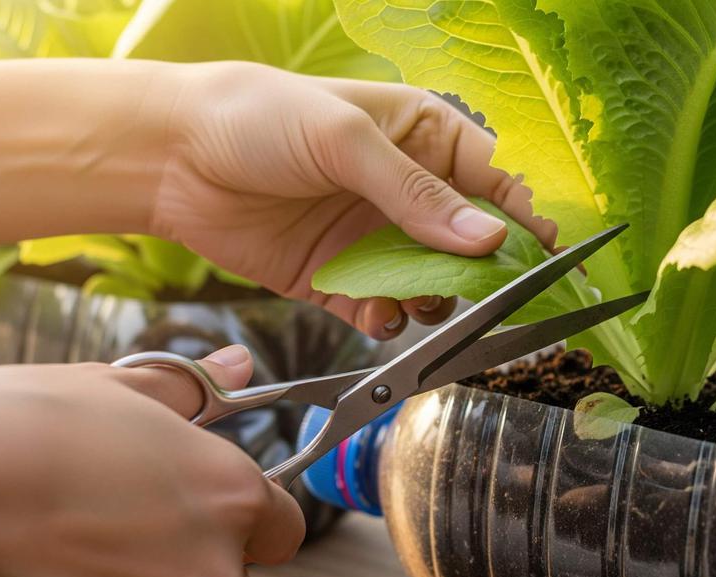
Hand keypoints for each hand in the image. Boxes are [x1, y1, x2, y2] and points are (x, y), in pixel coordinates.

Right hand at [0, 345, 303, 576]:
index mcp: (233, 497)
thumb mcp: (113, 388)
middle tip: (116, 517)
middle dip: (184, 553)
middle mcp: (214, 571)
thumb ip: (191, 389)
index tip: (207, 509)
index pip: (283, 529)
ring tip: (72, 545)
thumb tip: (236, 367)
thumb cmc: (20, 432)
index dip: (249, 518)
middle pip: (224, 573)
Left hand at [154, 62, 556, 338]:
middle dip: (485, 276)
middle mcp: (408, 191)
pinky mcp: (341, 279)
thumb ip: (417, 195)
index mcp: (424, 137)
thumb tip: (487, 239)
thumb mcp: (345, 142)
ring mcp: (375, 239)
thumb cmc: (256, 117)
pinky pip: (386, 311)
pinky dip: (390, 320)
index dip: (524, 221)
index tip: (547, 261)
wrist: (167, 157)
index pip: (496, 182)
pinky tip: (377, 314)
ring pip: (435, 286)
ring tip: (421, 303)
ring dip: (436, 303)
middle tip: (492, 303)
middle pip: (472, 244)